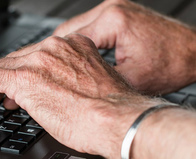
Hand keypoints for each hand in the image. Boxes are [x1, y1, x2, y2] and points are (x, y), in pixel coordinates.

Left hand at [0, 34, 159, 158]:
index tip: (11, 88)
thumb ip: (68, 85)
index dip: (19, 76)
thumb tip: (55, 95)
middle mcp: (53, 50)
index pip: (35, 60)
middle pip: (14, 64)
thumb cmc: (108, 111)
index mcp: (72, 49)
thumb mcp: (87, 91)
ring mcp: (37, 61)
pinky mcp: (23, 77)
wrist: (117, 119)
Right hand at [54, 0, 195, 94]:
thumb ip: (98, 80)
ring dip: (64, 47)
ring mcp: (113, 9)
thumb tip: (74, 88)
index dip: (51, 59)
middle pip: (66, 31)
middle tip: (43, 70)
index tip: (40, 71)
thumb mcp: (130, 80)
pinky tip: (73, 58)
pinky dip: (78, 43)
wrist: (194, 52)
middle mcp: (110, 9)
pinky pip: (88, 28)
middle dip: (53, 52)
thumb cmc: (171, 64)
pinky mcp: (117, 14)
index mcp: (112, 21)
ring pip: (74, 28)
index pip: (67, 40)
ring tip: (54, 66)